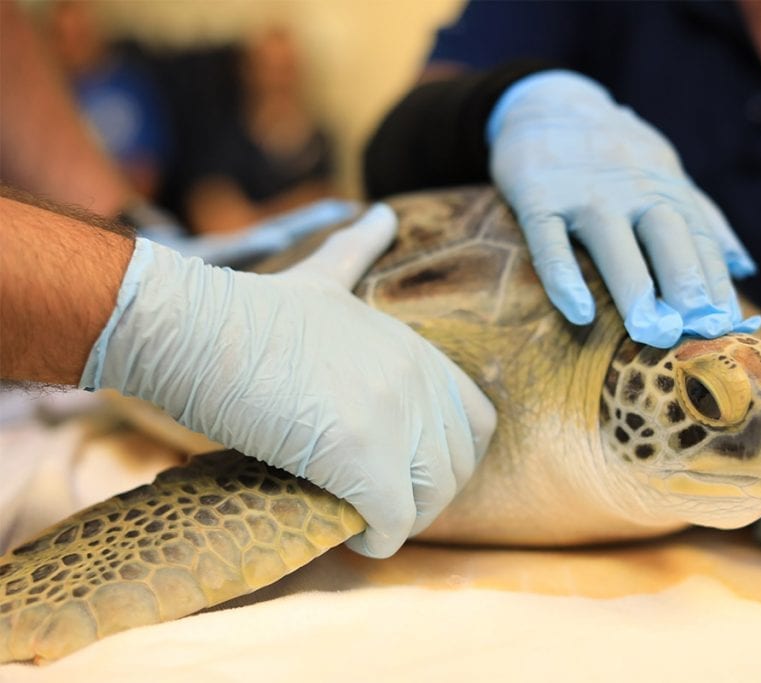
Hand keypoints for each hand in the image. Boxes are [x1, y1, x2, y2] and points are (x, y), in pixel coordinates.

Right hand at [80, 205, 496, 557]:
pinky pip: (394, 523)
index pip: (478, 421)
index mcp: (416, 349)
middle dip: (426, 495)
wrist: (194, 324)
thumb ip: (359, 251)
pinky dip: (377, 540)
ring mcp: (393, 417)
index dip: (450, 455)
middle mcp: (417, 381)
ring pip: (431, 500)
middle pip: (459, 467)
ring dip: (401, 520)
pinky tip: (351, 535)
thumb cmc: (247, 309)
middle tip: (381, 504)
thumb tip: (380, 212)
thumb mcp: (325, 276)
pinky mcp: (360, 456)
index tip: (408, 469)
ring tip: (362, 519)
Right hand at [487, 70, 758, 347]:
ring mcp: (584, 192)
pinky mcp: (537, 195)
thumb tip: (744, 269)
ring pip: (613, 241)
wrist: (546, 102)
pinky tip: (578, 311)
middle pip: (667, 237)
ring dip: (634, 287)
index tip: (729, 326)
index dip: (716, 284)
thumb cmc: (613, 151)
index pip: (700, 240)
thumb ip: (703, 218)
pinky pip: (549, 240)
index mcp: (666, 187)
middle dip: (686, 283)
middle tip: (698, 331)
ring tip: (650, 331)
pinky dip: (563, 276)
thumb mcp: (665, 172)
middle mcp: (631, 188)